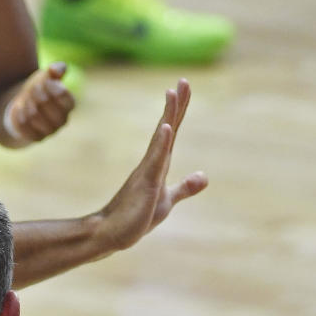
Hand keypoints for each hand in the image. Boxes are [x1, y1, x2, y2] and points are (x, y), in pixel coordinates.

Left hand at [3, 62, 75, 143]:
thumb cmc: (40, 90)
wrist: (26, 108)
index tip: (43, 81)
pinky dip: (19, 114)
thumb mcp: (46, 77)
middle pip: (46, 102)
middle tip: (31, 89)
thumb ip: (54, 71)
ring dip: (26, 102)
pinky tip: (20, 109)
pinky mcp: (38, 138)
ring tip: (25, 98)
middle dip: (35, 92)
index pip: (63, 95)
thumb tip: (57, 69)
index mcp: (69, 104)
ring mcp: (51, 131)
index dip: (50, 86)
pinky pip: (25, 125)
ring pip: (34, 115)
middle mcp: (63, 119)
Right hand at [97, 80, 206, 251]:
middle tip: (183, 81)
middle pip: (168, 127)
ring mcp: (148, 171)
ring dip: (168, 115)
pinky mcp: (145, 183)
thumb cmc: (135, 217)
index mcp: (159, 164)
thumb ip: (184, 188)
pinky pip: (156, 160)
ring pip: (161, 138)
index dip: (179, 110)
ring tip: (173, 92)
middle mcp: (153, 162)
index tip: (184, 88)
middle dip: (176, 104)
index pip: (172, 132)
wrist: (110, 234)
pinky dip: (162, 142)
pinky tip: (166, 127)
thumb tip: (204, 176)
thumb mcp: (166, 201)